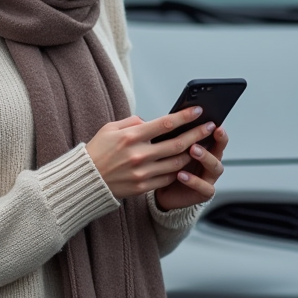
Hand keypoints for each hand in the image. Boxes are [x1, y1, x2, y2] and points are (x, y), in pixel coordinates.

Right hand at [85, 106, 216, 199]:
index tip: (198, 110)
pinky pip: (168, 178)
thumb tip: (151, 122)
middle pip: (177, 144)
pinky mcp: (143, 187)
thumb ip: (133, 122)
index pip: (165, 124)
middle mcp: (139, 155)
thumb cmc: (98, 150)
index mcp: (130, 136)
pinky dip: (179, 170)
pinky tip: (185, 163)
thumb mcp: (110, 129)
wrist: (85, 180)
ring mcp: (142, 173)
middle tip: (211, 126)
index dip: (185, 116)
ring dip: (192, 153)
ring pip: (177, 163)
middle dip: (198, 133)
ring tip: (202, 145)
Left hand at [153, 125, 227, 210]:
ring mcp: (208, 178)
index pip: (217, 137)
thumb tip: (164, 118)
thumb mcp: (169, 148)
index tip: (214, 122)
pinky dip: (194, 181)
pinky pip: (204, 187)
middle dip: (216, 141)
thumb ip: (172, 134)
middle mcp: (210, 162)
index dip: (218, 131)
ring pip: (215, 167)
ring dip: (205, 157)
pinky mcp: (203, 193)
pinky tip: (182, 174)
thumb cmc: (168, 166)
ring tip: (193, 150)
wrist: (163, 192)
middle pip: (220, 150)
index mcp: (206, 149)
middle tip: (207, 131)